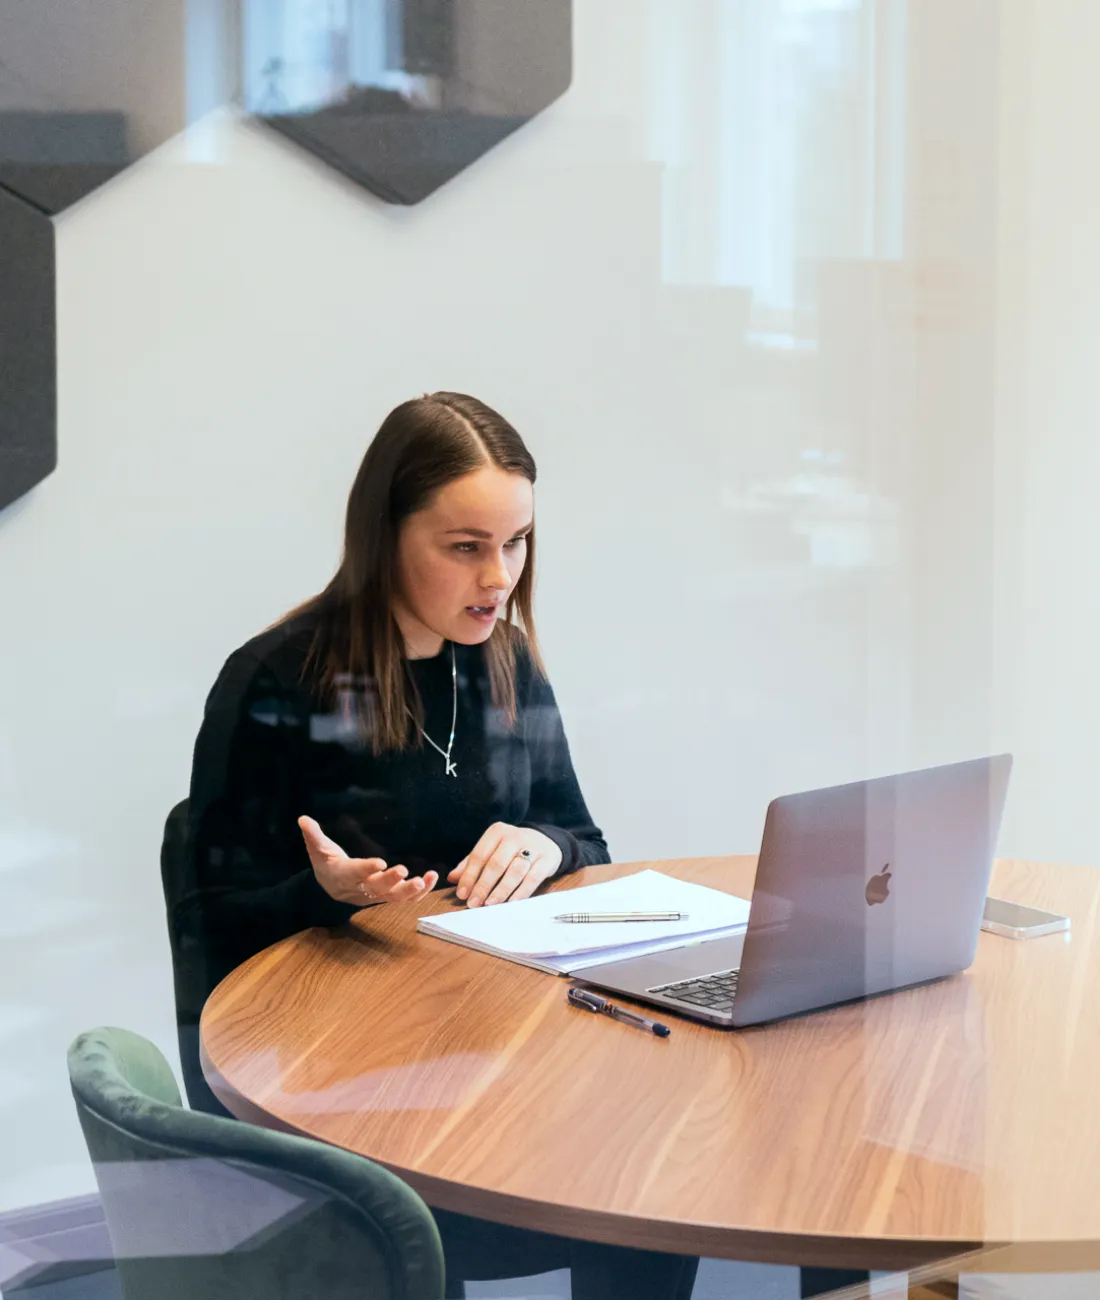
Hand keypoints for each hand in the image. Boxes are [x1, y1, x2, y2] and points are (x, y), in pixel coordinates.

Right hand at [298, 816, 437, 905]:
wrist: (330, 890)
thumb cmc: (326, 865)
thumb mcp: (317, 850)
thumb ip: (313, 836)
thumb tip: (302, 819)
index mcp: (344, 875)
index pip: (355, 872)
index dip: (367, 868)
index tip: (380, 863)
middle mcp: (361, 888)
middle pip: (377, 888)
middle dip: (391, 881)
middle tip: (405, 871)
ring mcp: (375, 894)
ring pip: (394, 897)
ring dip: (411, 890)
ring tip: (427, 879)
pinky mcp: (387, 896)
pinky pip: (405, 898)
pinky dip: (420, 892)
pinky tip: (433, 878)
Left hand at [447, 824, 562, 907]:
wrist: (546, 842)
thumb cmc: (511, 849)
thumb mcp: (491, 850)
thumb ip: (471, 863)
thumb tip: (452, 878)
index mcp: (497, 832)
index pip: (479, 855)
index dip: (469, 876)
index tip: (462, 894)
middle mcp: (514, 837)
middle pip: (496, 864)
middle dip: (483, 885)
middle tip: (474, 903)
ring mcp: (532, 847)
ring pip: (515, 871)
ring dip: (501, 890)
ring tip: (490, 904)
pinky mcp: (546, 860)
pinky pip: (532, 878)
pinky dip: (521, 892)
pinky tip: (511, 902)